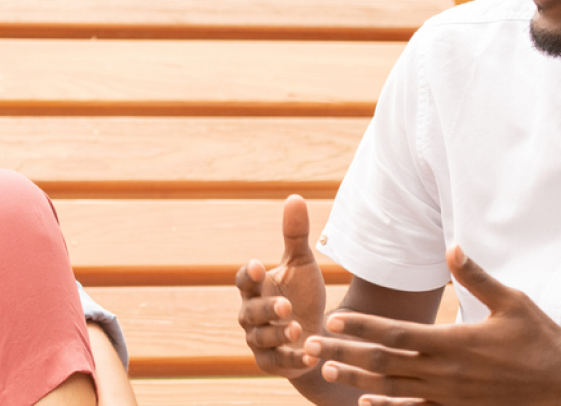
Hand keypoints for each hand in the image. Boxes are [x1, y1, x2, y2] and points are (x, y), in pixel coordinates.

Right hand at [236, 195, 329, 377]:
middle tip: (285, 306)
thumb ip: (295, 235)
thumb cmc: (303, 296)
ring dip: (278, 335)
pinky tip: (310, 356)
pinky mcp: (271, 363)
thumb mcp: (301, 264)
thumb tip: (294, 197)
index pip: (244, 280)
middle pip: (251, 312)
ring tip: (297, 330)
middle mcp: (251, 315)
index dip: (248, 275)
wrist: (315, 334)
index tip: (258, 265)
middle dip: (267, 309)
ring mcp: (259, 341)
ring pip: (261, 339)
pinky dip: (293, 361)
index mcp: (256, 288)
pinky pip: (277, 363)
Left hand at [302, 246, 560, 404]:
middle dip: (345, 351)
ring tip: (327, 369)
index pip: (397, 332)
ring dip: (356, 379)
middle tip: (311, 344)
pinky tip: (365, 402)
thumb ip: (477, 277)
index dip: (362, 325)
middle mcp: (446, 372)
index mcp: (455, 341)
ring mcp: (450, 396)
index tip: (333, 317)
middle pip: (384, 362)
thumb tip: (452, 247)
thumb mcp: (513, 302)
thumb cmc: (542, 340)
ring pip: (392, 389)